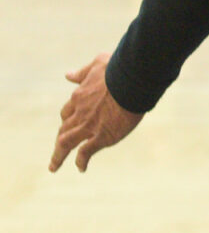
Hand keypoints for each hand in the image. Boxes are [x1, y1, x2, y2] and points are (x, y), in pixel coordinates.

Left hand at [51, 54, 143, 172]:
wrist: (131, 81)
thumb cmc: (118, 69)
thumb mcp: (97, 64)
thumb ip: (82, 72)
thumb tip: (68, 75)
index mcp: (80, 96)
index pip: (68, 110)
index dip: (68, 117)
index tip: (70, 122)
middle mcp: (80, 113)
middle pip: (64, 128)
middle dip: (60, 138)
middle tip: (59, 148)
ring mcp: (89, 126)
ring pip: (66, 143)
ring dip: (58, 156)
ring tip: (54, 166)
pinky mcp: (102, 136)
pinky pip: (86, 152)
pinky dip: (81, 161)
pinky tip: (81, 168)